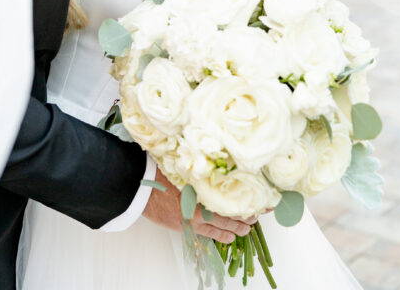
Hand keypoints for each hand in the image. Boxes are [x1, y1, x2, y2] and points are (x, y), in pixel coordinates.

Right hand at [142, 168, 256, 242]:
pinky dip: (220, 235)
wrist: (141, 188)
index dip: (246, 198)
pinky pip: (208, 233)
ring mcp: (194, 217)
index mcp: (202, 186)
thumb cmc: (159, 173)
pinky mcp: (186, 226)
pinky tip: (229, 237)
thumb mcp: (182, 166)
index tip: (259, 199)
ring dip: (236, 228)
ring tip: (247, 229)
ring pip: (221, 225)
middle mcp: (201, 203)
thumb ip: (199, 167)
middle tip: (257, 216)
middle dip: (244, 215)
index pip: (231, 194)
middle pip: (229, 211)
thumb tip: (212, 162)